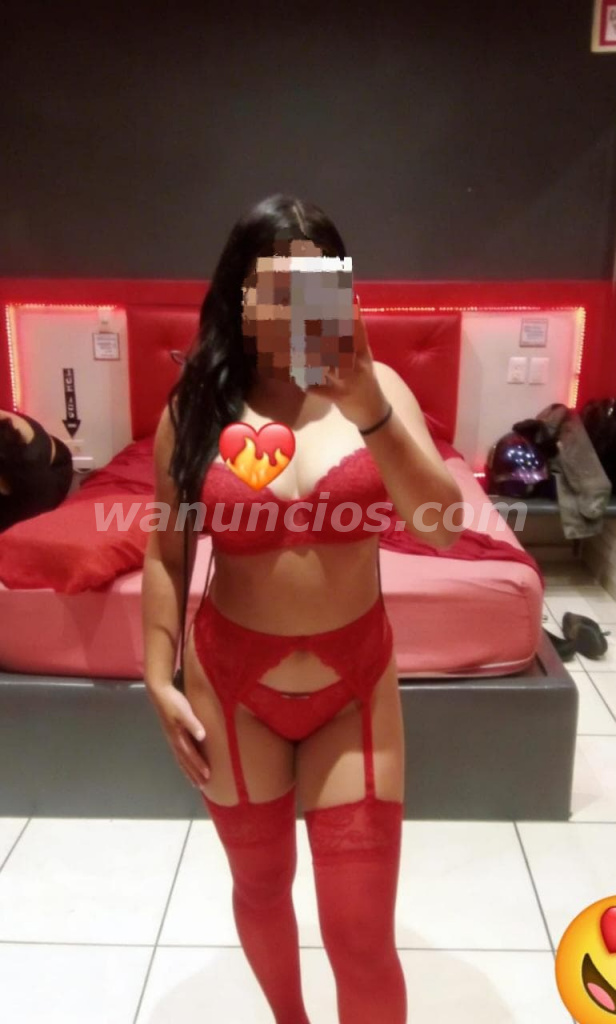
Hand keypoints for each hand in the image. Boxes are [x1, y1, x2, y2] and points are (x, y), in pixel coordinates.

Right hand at [147, 682, 210, 789]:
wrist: (160, 693)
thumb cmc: (173, 702)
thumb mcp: (184, 711)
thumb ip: (193, 723)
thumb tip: (202, 736)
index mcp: (178, 737)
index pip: (190, 755)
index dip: (199, 765)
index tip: (208, 776)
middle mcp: (175, 741)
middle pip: (185, 762)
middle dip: (194, 774)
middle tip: (203, 786)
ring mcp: (172, 739)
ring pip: (181, 760)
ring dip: (189, 772)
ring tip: (196, 783)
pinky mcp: (173, 735)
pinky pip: (179, 754)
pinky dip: (184, 764)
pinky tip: (187, 766)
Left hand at [305, 296, 388, 430]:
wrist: (374, 411)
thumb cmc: (365, 381)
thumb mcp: (363, 357)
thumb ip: (355, 335)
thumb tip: (350, 307)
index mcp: (363, 352)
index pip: (356, 328)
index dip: (347, 312)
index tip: (337, 297)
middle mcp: (358, 364)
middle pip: (340, 344)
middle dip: (322, 332)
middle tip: (304, 321)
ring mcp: (350, 381)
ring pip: (329, 365)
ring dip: (312, 357)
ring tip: (297, 348)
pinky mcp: (341, 396)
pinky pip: (322, 389)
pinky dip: (310, 386)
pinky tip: (299, 381)